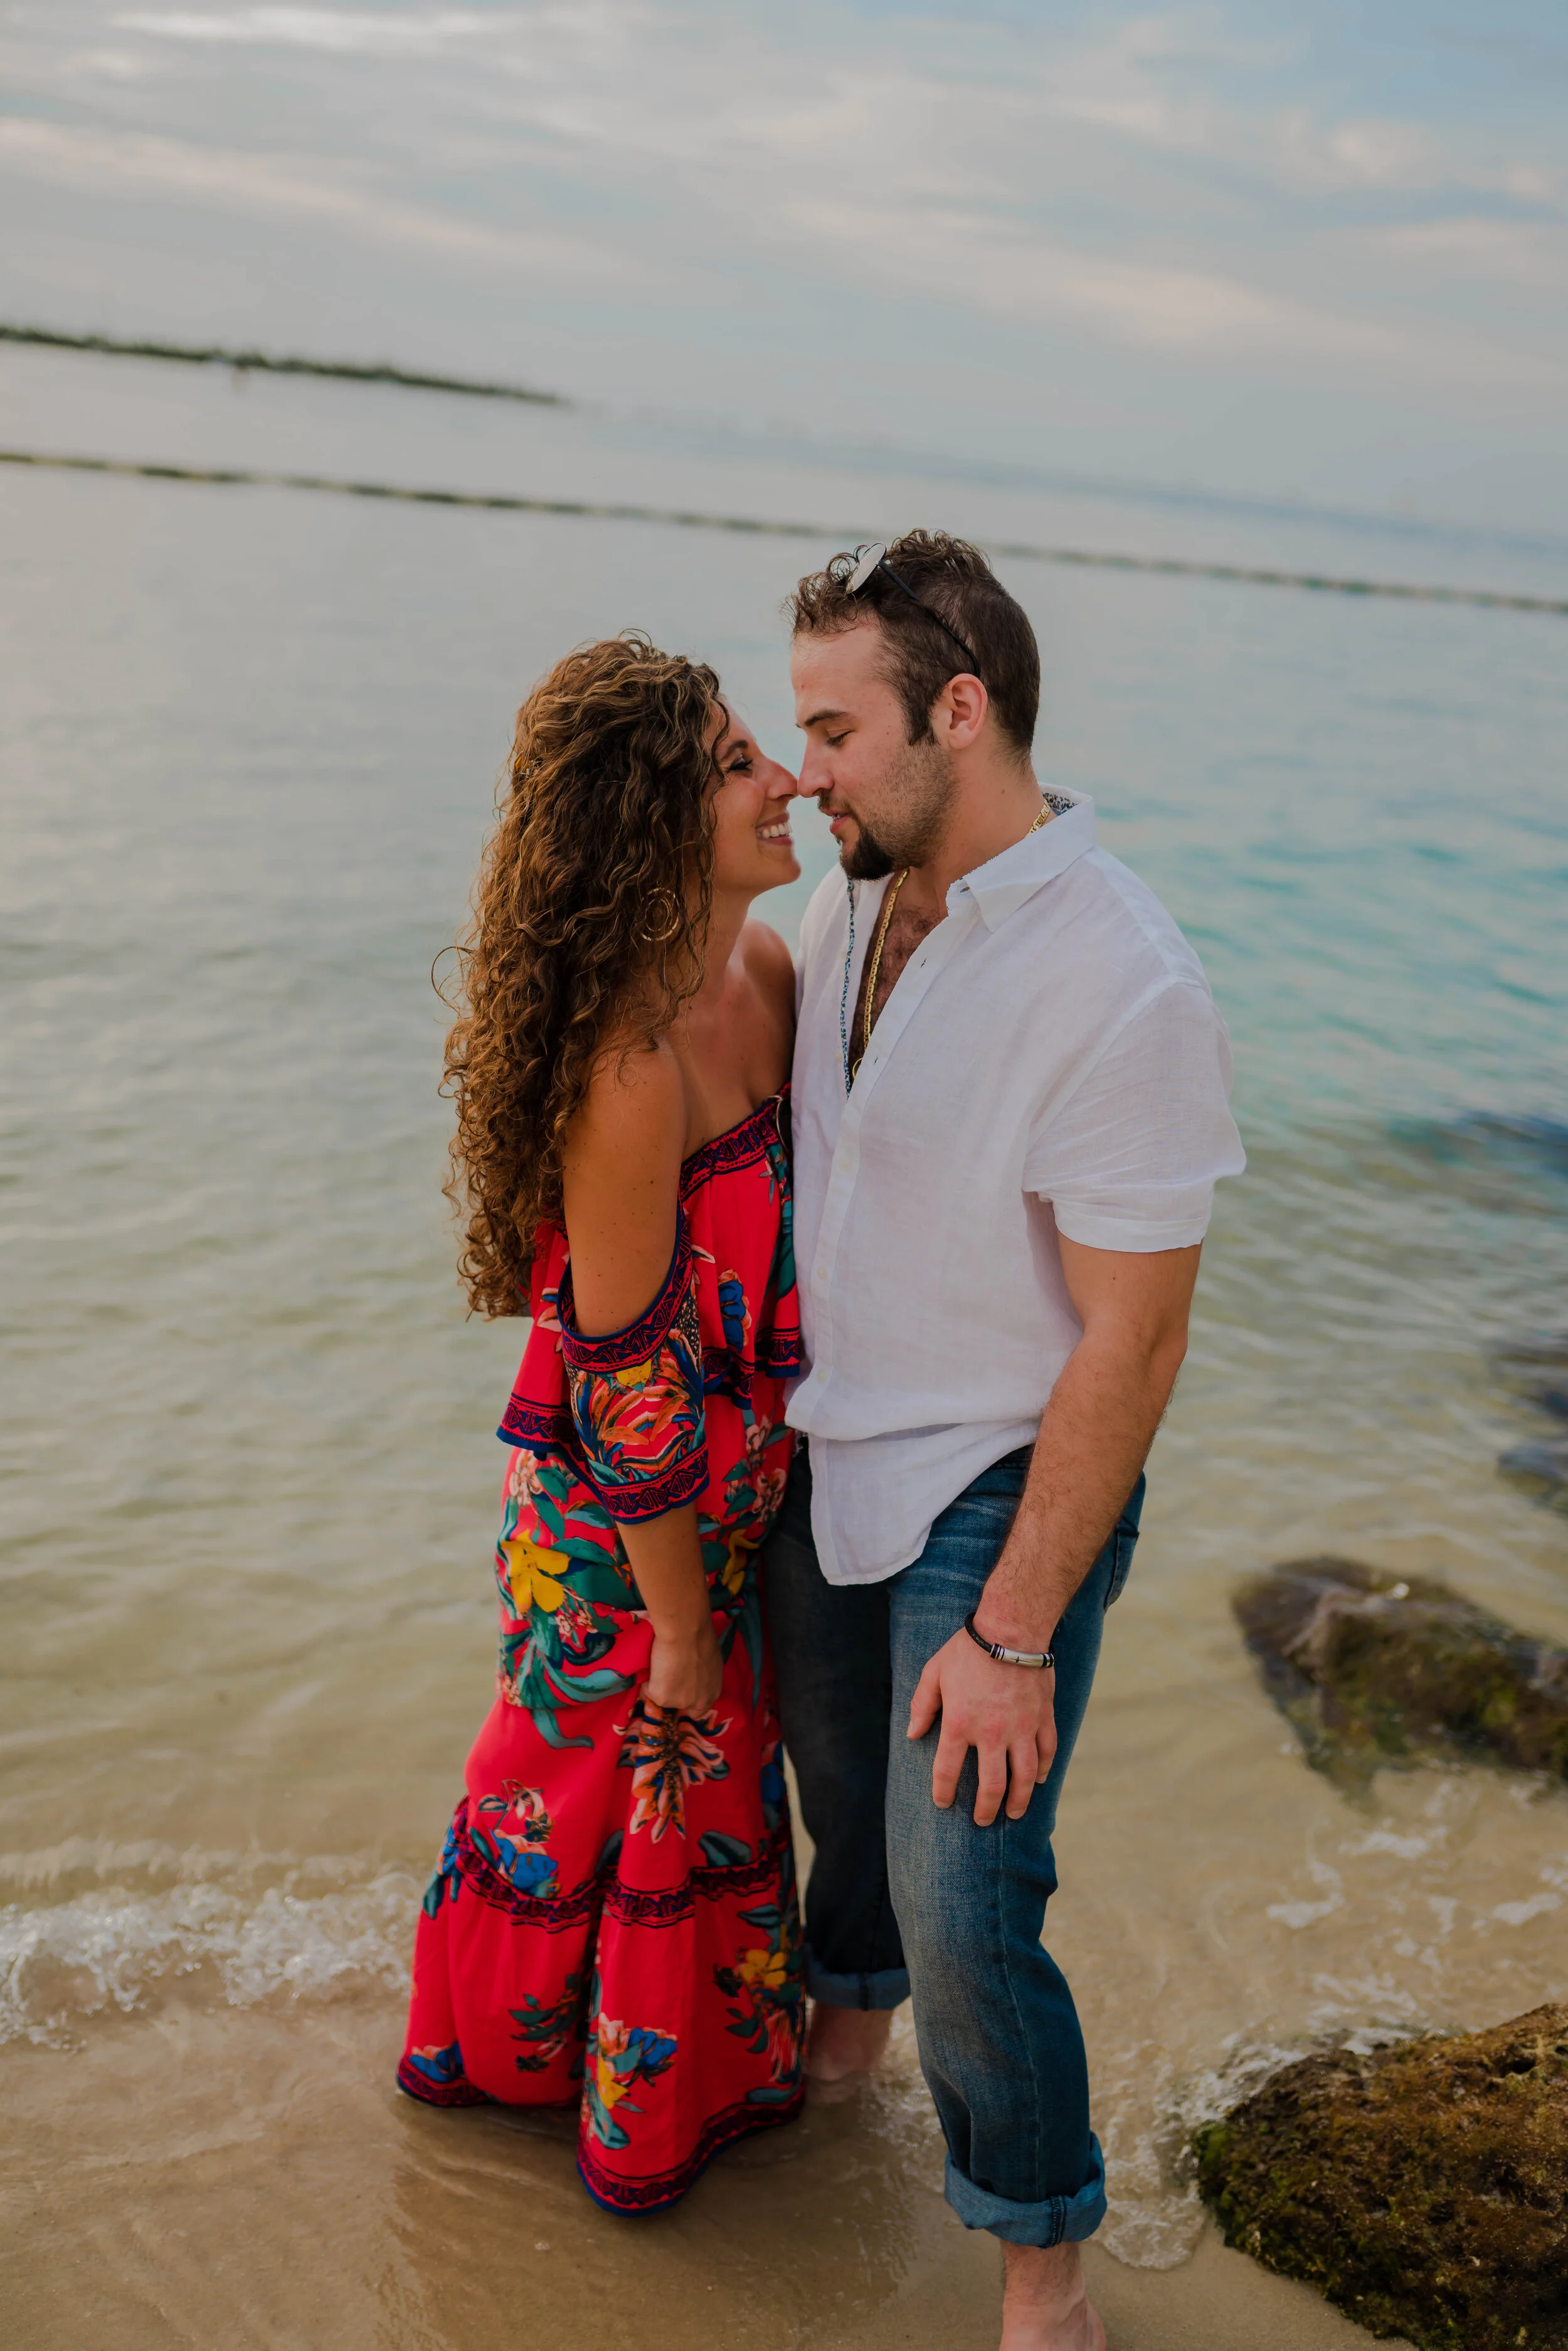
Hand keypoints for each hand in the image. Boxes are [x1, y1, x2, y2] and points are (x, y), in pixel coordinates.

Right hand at [644, 1618, 723, 1715]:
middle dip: (673, 1694)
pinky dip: (647, 1680)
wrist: (685, 1632)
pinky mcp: (662, 1698)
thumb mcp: (710, 1661)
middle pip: (681, 1706)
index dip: (688, 1698)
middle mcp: (698, 1703)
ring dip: (659, 1685)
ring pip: (663, 1698)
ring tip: (660, 1665)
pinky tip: (653, 1664)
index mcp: (712, 1693)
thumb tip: (693, 1673)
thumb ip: (703, 1675)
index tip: (680, 1687)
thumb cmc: (700, 1637)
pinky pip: (648, 1691)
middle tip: (667, 1677)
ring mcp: (679, 1703)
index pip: (699, 1709)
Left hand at [907, 1629, 1056, 1825]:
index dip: (943, 1793)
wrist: (1011, 1628)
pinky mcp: (1043, 1718)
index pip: (947, 1771)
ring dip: (1018, 1801)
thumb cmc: (968, 1649)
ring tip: (1014, 1814)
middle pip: (990, 1786)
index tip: (943, 1804)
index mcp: (959, 1723)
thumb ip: (922, 1705)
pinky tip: (1036, 1780)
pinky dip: (1042, 1771)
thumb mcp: (934, 1672)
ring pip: (1023, 1778)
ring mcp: (1021, 1728)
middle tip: (983, 1821)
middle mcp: (991, 1733)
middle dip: (986, 1810)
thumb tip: (913, 1734)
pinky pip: (1046, 1753)